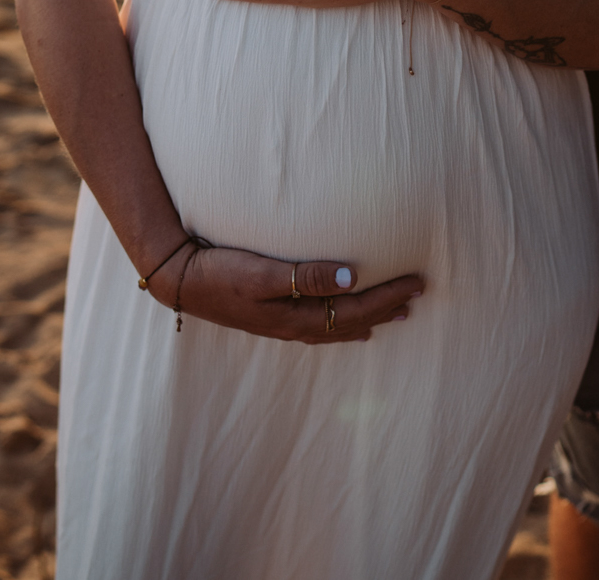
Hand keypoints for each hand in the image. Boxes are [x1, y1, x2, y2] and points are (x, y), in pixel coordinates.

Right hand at [148, 242, 422, 343]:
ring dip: (369, 318)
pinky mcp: (273, 316)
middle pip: (352, 321)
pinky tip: (344, 318)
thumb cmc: (220, 271)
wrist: (181, 280)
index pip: (355, 309)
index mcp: (296, 317)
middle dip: (386, 308)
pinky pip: (320, 324)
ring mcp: (283, 324)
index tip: (417, 282)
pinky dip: (342, 322)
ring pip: (337, 325)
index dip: (388, 297)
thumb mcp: (261, 273)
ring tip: (395, 314)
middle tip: (418, 295)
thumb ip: (304, 276)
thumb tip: (350, 278)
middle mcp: (294, 326)